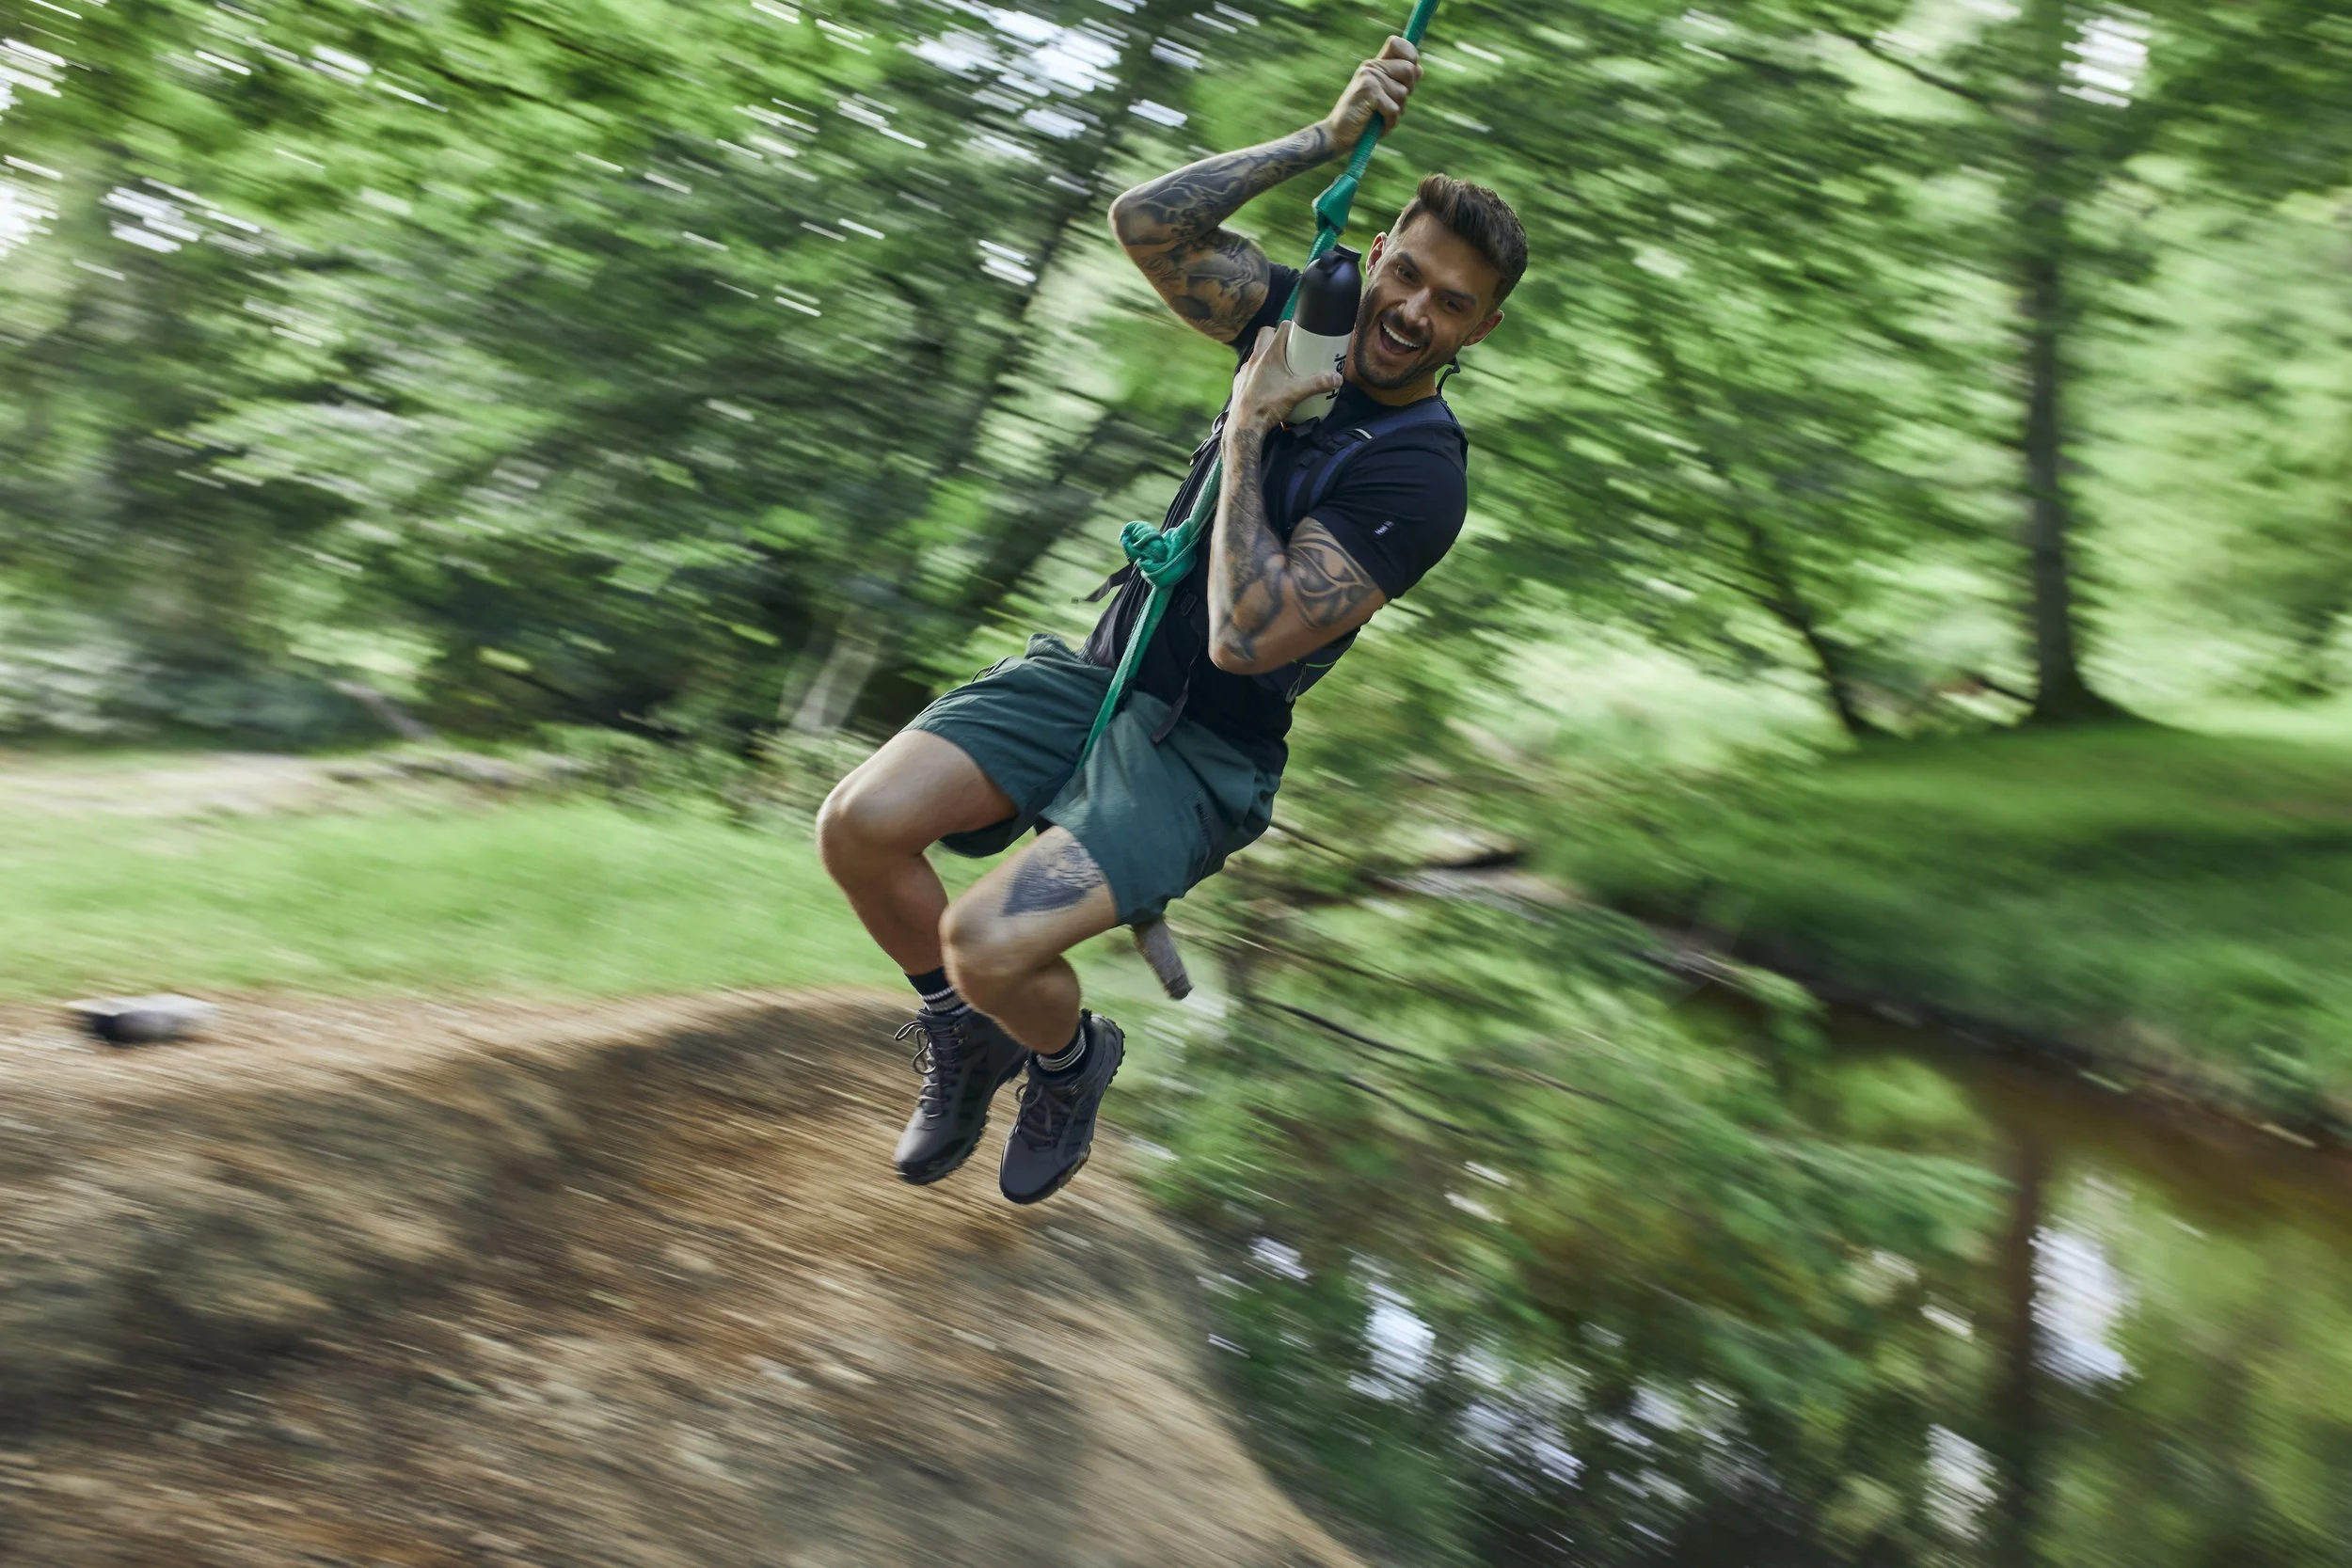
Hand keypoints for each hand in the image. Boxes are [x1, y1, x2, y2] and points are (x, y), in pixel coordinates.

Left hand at [1228, 322, 1342, 436]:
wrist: (1245, 426)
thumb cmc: (1268, 406)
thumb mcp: (1297, 393)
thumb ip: (1318, 384)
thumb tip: (1337, 378)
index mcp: (1269, 354)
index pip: (1281, 328)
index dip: (1292, 327)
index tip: (1300, 334)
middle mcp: (1255, 358)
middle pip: (1265, 334)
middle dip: (1276, 336)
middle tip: (1290, 348)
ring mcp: (1245, 369)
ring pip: (1256, 352)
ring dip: (1267, 354)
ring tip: (1280, 366)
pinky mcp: (1240, 381)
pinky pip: (1250, 370)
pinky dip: (1258, 371)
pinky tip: (1267, 383)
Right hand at [1322, 36, 1420, 147]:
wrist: (1337, 136)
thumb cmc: (1363, 119)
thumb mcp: (1385, 99)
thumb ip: (1399, 83)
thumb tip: (1419, 69)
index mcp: (1375, 65)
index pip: (1398, 44)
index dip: (1410, 55)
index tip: (1408, 75)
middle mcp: (1372, 67)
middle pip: (1410, 69)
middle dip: (1408, 92)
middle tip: (1390, 104)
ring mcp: (1370, 77)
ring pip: (1403, 92)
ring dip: (1396, 111)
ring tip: (1380, 116)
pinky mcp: (1369, 91)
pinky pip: (1394, 108)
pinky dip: (1389, 122)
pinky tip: (1378, 125)